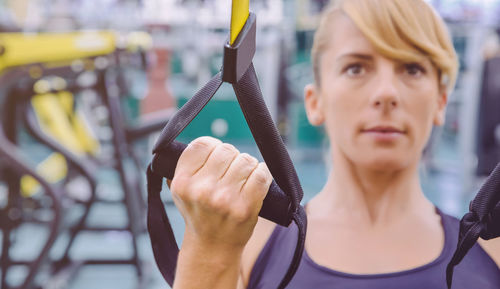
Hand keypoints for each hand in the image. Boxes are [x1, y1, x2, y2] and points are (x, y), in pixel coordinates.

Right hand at [170, 136, 271, 251]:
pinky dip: (263, 173)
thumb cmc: (199, 213)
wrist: (213, 246)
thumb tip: (201, 143)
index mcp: (182, 182)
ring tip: (243, 178)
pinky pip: (262, 174)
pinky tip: (256, 180)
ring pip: (246, 160)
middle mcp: (201, 190)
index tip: (216, 156)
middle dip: (232, 157)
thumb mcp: (180, 191)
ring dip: (248, 166)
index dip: (213, 146)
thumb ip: (183, 165)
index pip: (202, 144)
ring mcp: (224, 199)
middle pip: (227, 150)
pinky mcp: (245, 207)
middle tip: (230, 171)